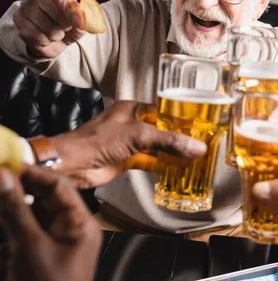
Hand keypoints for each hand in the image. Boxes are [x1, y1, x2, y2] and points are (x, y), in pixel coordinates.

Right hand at [0, 165, 101, 280]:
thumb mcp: (30, 248)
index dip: (32, 173)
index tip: (5, 163)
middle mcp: (69, 235)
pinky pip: (19, 240)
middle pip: (42, 202)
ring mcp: (52, 251)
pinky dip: (6, 236)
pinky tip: (0, 240)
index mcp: (80, 226)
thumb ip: (16, 209)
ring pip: (28, 220)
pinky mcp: (35, 267)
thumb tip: (3, 175)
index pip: (58, 186)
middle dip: (16, 192)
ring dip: (8, 214)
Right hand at [14, 0, 85, 57]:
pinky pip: (38, 38)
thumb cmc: (69, 21)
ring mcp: (24, 6)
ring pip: (47, 28)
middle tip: (66, 25)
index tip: (78, 20)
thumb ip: (84, 16)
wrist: (54, 35)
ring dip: (57, 35)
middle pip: (54, 11)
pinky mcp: (19, 22)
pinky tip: (46, 36)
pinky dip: (47, 41)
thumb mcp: (81, 18)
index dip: (69, 6)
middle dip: (66, 24)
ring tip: (56, 31)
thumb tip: (81, 18)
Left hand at [50, 101, 206, 187]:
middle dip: (179, 137)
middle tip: (201, 143)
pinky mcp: (126, 160)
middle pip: (162, 129)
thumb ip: (169, 141)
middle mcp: (131, 124)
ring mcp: (129, 143)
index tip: (200, 126)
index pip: (164, 111)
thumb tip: (197, 147)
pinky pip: (150, 162)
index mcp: (133, 109)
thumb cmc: (99, 140)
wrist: (74, 164)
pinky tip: (178, 171)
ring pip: (157, 147)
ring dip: (172, 153)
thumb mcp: (139, 136)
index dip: (181, 118)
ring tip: (194, 158)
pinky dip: (163, 166)